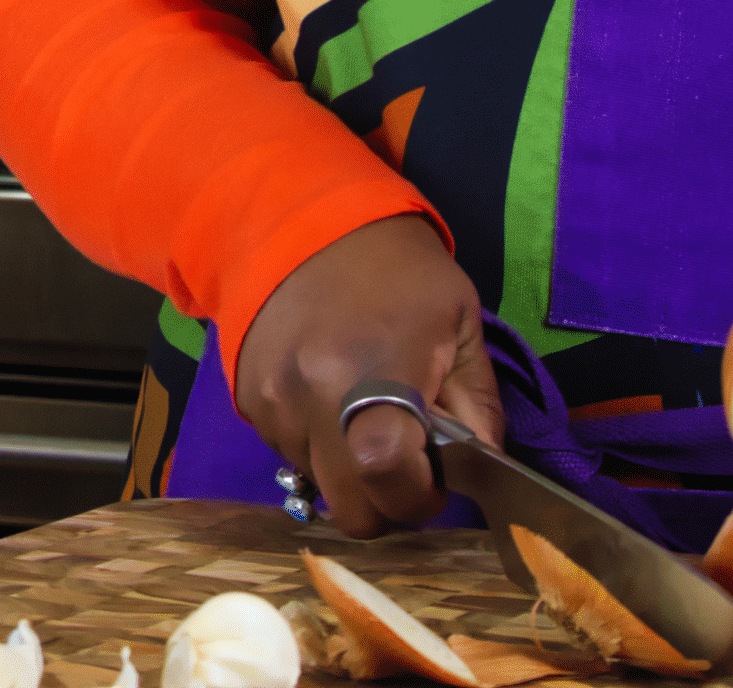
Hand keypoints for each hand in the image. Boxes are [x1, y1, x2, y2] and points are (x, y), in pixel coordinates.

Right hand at [234, 214, 502, 534]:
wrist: (310, 224)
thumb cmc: (401, 271)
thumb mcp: (461, 320)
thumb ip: (477, 403)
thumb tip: (483, 468)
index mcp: (379, 371)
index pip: (391, 476)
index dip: (420, 497)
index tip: (435, 481)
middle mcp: (315, 397)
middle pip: (352, 509)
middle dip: (387, 500)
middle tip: (406, 457)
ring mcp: (274, 405)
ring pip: (319, 487)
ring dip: (350, 470)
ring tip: (367, 411)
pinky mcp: (249, 405)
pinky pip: (291, 457)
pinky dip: (319, 446)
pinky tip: (333, 395)